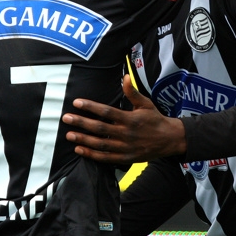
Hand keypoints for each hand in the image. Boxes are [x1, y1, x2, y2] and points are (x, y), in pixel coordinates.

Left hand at [62, 75, 186, 163]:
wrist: (169, 140)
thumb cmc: (155, 119)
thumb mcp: (146, 104)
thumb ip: (133, 92)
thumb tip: (125, 77)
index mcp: (130, 119)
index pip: (107, 112)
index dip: (91, 107)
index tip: (77, 102)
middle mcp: (126, 134)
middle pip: (100, 128)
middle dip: (81, 123)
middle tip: (66, 118)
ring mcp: (125, 148)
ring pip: (100, 144)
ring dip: (83, 140)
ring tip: (69, 135)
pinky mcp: (125, 158)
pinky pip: (105, 158)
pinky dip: (91, 155)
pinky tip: (79, 150)